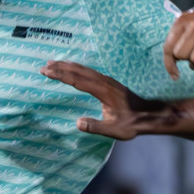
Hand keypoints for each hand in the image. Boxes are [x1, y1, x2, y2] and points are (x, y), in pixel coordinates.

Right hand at [41, 61, 169, 140]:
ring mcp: (107, 80)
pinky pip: (89, 71)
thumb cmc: (132, 123)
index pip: (77, 80)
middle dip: (60, 67)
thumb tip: (78, 123)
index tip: (46, 72)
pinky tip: (73, 69)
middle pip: (78, 70)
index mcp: (103, 91)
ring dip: (68, 65)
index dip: (60, 75)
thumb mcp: (114, 129)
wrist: (149, 114)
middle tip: (44, 66)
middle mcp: (104, 81)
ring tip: (54, 63)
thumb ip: (96, 126)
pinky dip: (77, 68)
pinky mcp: (109, 82)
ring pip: (84, 69)